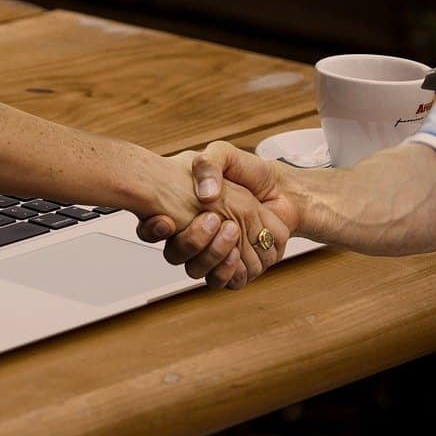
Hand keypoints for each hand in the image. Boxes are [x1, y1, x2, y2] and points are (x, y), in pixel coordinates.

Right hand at [139, 142, 299, 288]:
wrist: (282, 187)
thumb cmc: (248, 172)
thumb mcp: (222, 154)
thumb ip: (208, 164)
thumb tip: (204, 195)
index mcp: (182, 210)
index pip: (153, 229)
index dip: (154, 229)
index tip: (166, 220)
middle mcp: (195, 235)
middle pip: (176, 255)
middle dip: (191, 242)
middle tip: (213, 219)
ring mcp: (215, 252)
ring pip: (198, 270)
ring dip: (212, 254)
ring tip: (230, 230)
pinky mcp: (237, 266)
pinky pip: (225, 281)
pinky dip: (229, 270)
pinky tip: (236, 252)